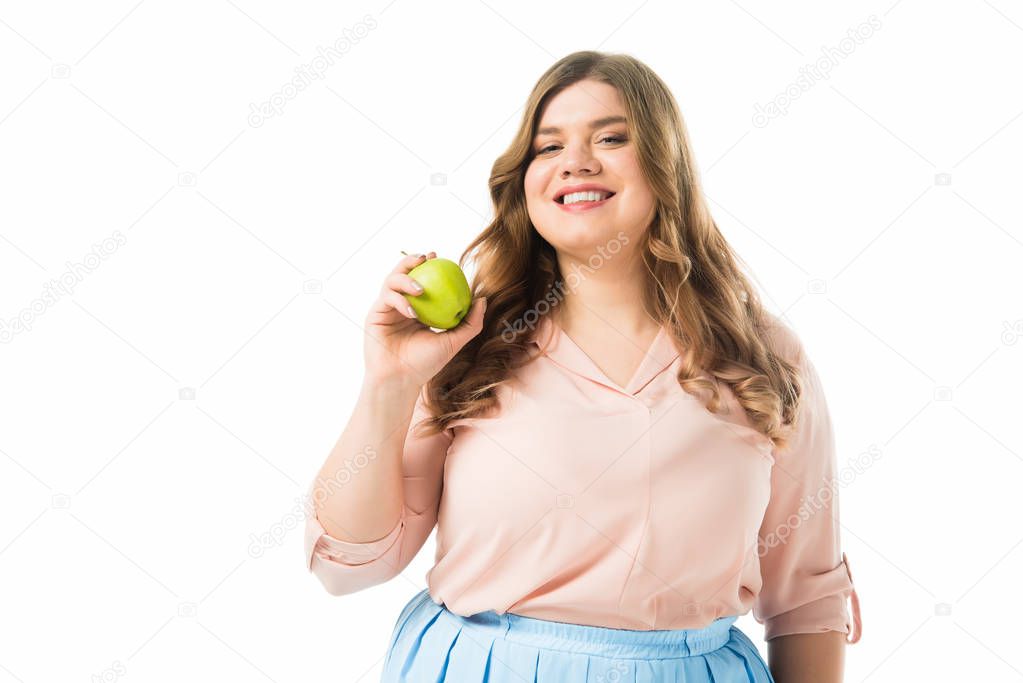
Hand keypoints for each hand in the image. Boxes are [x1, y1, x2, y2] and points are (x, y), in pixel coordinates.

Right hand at [363, 251, 486, 387]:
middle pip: (404, 273)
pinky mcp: (376, 313)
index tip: (443, 258)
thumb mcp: (453, 342)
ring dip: (406, 279)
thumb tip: (482, 299)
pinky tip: (412, 311)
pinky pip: (387, 298)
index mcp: (419, 309)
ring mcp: (387, 308)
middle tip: (426, 257)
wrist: (400, 379)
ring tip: (421, 289)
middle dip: (412, 260)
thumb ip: (470, 323)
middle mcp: (401, 305)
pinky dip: (400, 301)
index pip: (424, 280)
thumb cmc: (426, 364)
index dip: (431, 266)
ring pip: (392, 280)